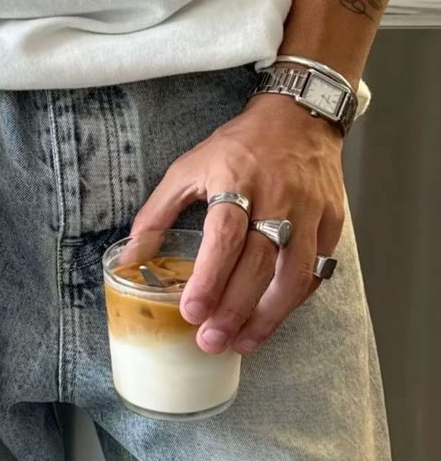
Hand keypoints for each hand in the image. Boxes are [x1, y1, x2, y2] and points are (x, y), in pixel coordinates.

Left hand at [130, 93, 344, 354]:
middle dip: (234, 309)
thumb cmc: (239, 145)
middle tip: (211, 341)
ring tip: (242, 343)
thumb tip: (130, 257)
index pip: (224, 236)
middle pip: (258, 263)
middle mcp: (277, 198)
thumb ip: (157, 213)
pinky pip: (315, 270)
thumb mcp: (188, 167)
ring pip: (293, 275)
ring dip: (268, 316)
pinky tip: (271, 318)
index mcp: (236, 180)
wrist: (300, 116)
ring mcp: (309, 212)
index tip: (191, 311)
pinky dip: (293, 300)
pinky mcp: (330, 222)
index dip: (209, 277)